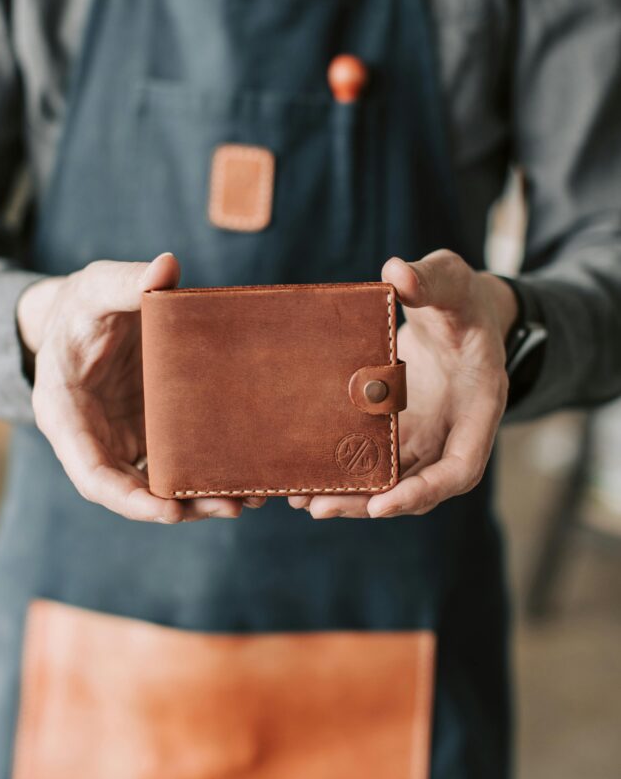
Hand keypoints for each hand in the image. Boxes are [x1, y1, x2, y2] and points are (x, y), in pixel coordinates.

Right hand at [17, 254, 264, 522]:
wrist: (84, 314)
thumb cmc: (83, 304)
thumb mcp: (97, 288)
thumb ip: (127, 281)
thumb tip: (166, 267)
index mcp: (67, 414)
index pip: (92, 474)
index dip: (128, 499)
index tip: (166, 511)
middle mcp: (95, 439)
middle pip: (132, 491)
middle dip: (177, 507)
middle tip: (229, 507)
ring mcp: (124, 440)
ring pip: (158, 485)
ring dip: (198, 498)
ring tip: (247, 499)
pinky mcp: (151, 433)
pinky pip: (176, 463)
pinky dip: (205, 474)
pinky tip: (245, 477)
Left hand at [289, 250, 517, 519]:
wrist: (457, 310)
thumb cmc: (461, 298)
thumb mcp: (453, 279)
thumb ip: (431, 278)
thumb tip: (397, 272)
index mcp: (479, 405)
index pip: (461, 468)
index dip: (425, 490)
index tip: (383, 504)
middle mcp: (453, 432)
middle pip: (418, 486)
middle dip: (371, 503)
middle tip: (318, 506)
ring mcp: (425, 435)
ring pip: (392, 481)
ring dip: (351, 495)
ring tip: (300, 499)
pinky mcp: (399, 430)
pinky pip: (374, 461)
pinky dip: (345, 473)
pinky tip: (304, 477)